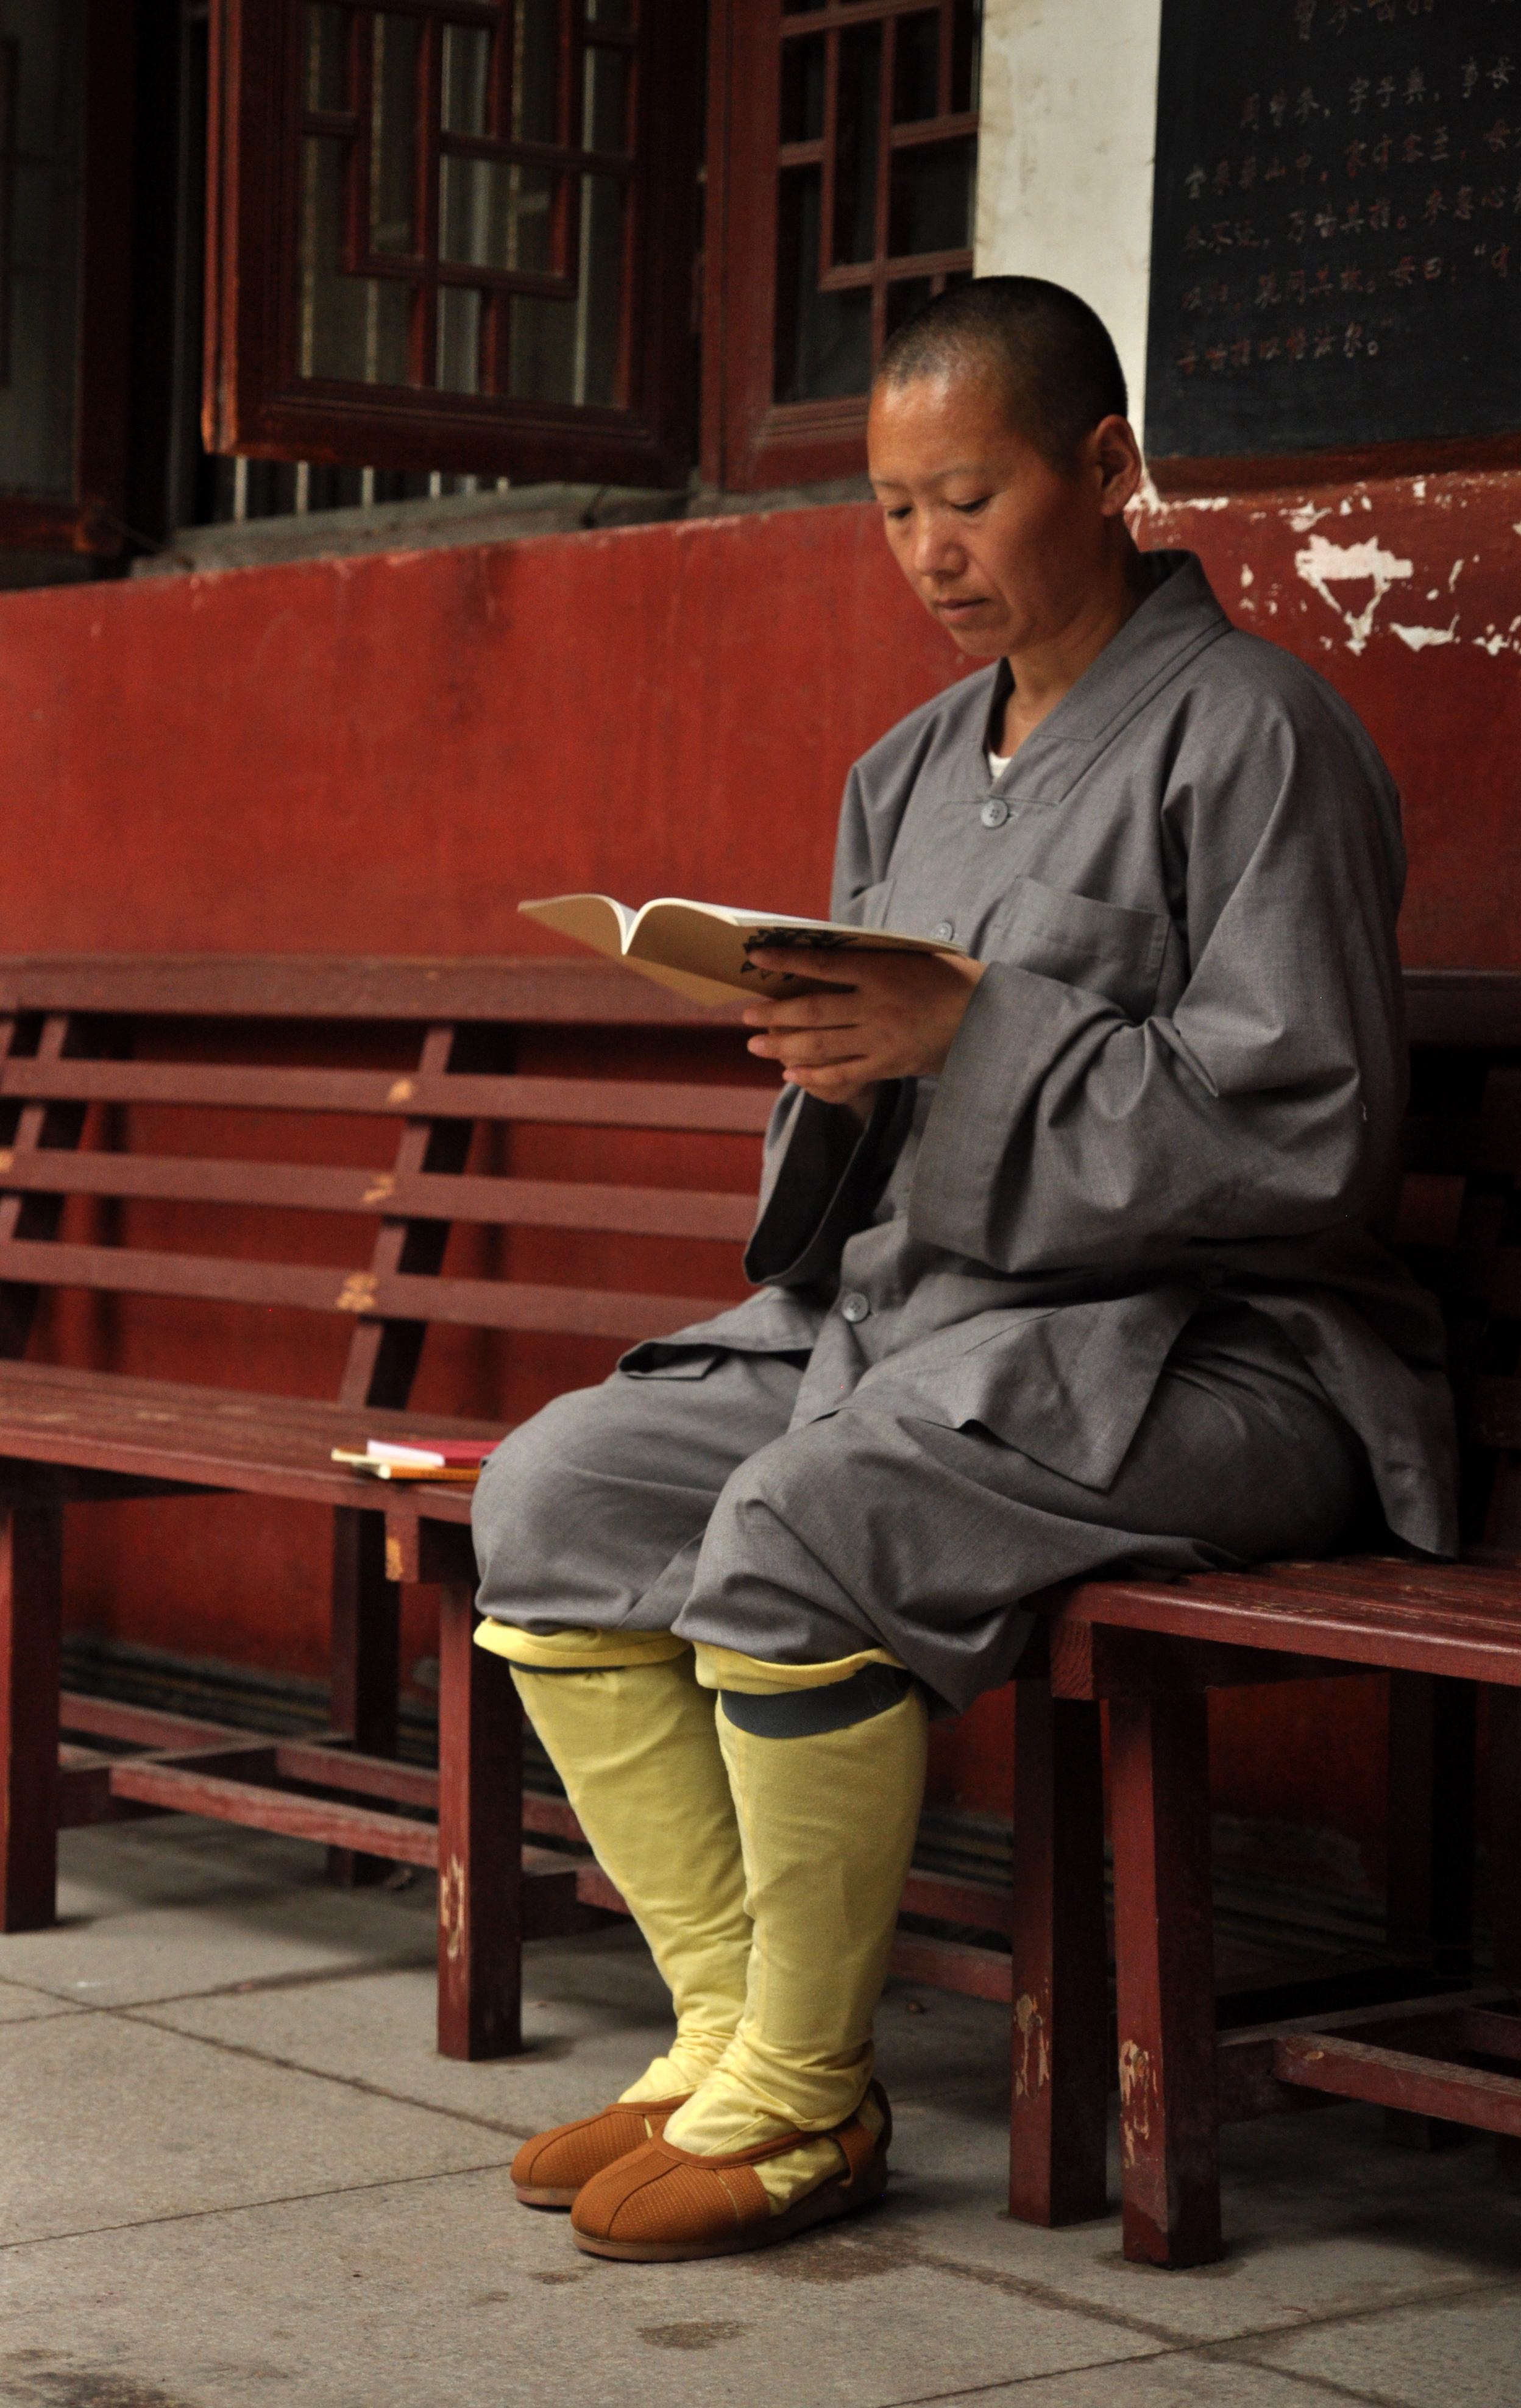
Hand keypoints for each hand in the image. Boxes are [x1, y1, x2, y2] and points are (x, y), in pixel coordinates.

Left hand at [741, 947, 985, 1110]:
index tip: (756, 958)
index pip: (823, 964)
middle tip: (745, 1017)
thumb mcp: (912, 954)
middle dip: (773, 1014)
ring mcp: (880, 1038)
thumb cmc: (950, 979)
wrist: (990, 1019)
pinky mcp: (888, 1064)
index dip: (786, 961)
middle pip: (812, 1011)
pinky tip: (791, 1074)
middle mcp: (877, 1005)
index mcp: (882, 970)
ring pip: (820, 1045)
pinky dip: (813, 1075)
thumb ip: (871, 956)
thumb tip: (824, 956)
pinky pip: (842, 1073)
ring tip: (756, 1045)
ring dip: (782, 1046)